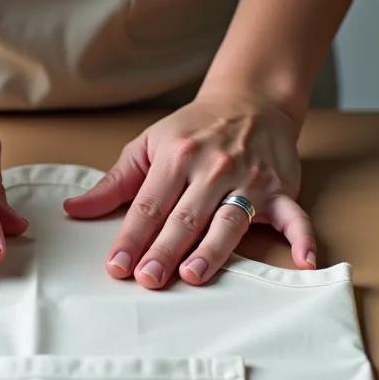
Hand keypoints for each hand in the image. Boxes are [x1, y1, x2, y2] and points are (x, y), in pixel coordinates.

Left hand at [62, 90, 315, 287]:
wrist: (251, 100)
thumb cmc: (193, 130)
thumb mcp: (149, 146)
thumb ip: (114, 182)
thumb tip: (74, 210)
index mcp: (176, 156)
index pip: (149, 205)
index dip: (131, 236)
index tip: (117, 266)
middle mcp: (214, 168)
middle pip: (185, 217)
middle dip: (164, 249)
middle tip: (147, 279)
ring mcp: (250, 180)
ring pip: (228, 221)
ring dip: (211, 250)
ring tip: (192, 275)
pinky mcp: (281, 190)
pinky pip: (295, 218)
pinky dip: (303, 239)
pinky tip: (304, 262)